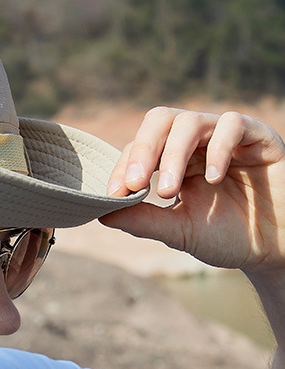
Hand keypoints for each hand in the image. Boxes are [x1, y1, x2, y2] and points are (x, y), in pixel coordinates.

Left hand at [101, 107, 284, 272]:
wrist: (276, 248)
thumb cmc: (228, 237)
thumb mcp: (179, 231)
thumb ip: (143, 220)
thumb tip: (101, 212)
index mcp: (174, 160)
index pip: (140, 149)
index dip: (124, 167)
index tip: (116, 195)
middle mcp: (197, 143)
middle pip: (160, 120)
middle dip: (142, 150)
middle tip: (135, 184)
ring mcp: (226, 137)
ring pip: (189, 122)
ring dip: (172, 155)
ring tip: (169, 191)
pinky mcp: (258, 136)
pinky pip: (233, 125)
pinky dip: (217, 149)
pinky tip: (212, 179)